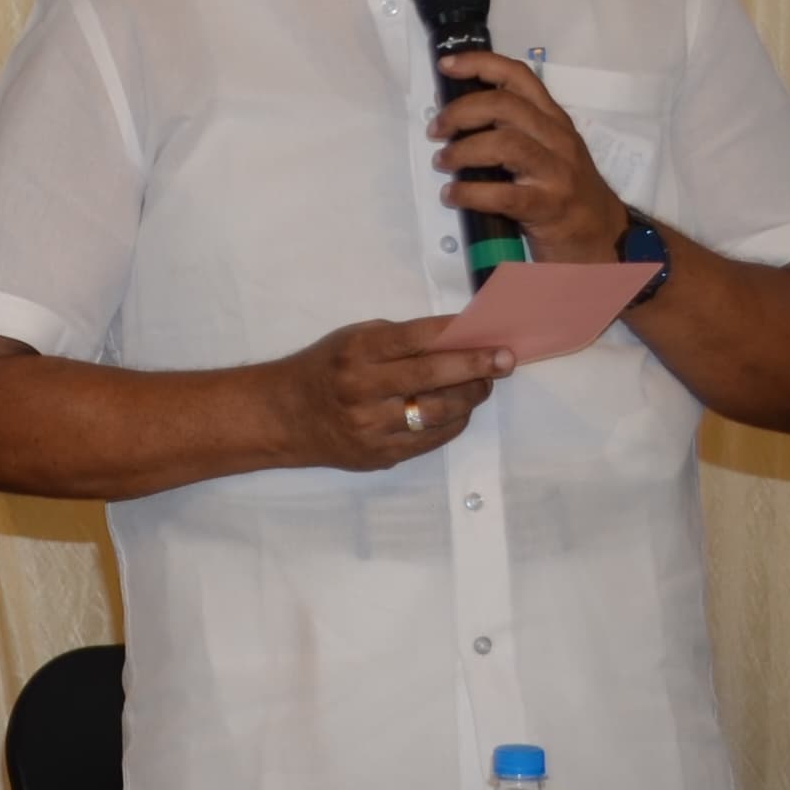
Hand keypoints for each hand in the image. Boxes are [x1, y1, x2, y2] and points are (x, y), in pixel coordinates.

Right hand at [267, 317, 515, 472]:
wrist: (283, 416)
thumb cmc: (326, 369)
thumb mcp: (352, 340)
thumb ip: (400, 340)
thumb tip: (460, 338)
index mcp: (356, 352)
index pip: (417, 339)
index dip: (459, 336)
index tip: (492, 336)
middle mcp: (362, 388)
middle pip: (433, 376)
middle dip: (477, 366)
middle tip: (505, 360)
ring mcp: (371, 425)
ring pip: (440, 411)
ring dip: (471, 396)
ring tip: (483, 384)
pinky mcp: (380, 454)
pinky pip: (432, 438)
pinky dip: (454, 422)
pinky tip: (460, 409)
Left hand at [426, 51, 632, 264]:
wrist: (604, 236)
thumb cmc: (564, 190)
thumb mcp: (546, 150)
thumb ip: (513, 129)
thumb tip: (456, 115)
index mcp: (553, 120)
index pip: (520, 77)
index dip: (480, 64)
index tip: (446, 66)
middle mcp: (558, 139)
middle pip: (505, 106)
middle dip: (462, 112)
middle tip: (436, 130)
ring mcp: (557, 173)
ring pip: (506, 144)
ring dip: (463, 151)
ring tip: (442, 162)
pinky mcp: (549, 207)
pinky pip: (503, 194)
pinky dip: (469, 193)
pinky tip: (452, 195)